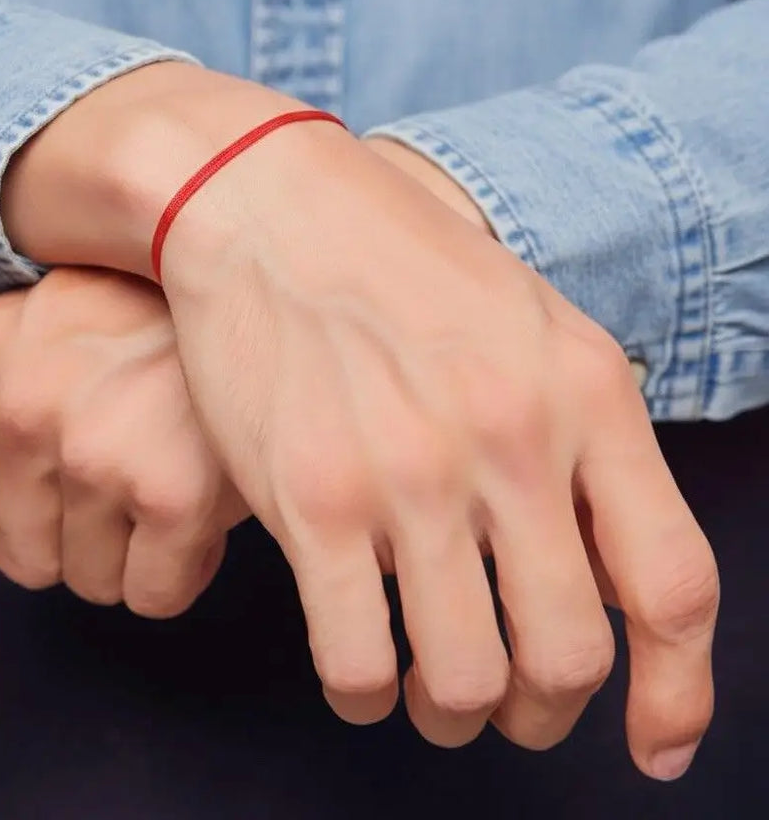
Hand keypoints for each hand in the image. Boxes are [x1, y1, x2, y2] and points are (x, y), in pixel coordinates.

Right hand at [0, 63, 718, 779]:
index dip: (678, 691)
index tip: (655, 745)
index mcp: (585, 393)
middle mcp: (509, 441)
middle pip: (568, 656)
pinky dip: (368, 696)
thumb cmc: (399, 262)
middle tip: (512, 707)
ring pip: (464, 680)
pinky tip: (362, 674)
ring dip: (455, 714)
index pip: (671, 583)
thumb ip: (581, 436)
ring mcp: (409, 475)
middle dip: (544, 714)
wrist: (271, 206)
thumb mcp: (529, 322)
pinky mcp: (312, 499)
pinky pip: (358, 661)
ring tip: (435, 696)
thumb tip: (596, 565)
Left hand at [0, 267, 247, 685]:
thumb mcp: (50, 326)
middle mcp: (22, 409)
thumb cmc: (158, 306)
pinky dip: (180, 567)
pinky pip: (154, 593)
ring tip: (174, 465)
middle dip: (78, 534)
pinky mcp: (171, 491)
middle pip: (23, 559)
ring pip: (93, 581)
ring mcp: (95, 451)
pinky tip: (205, 501)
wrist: (254, 263)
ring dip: (133, 548)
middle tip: (133, 464)